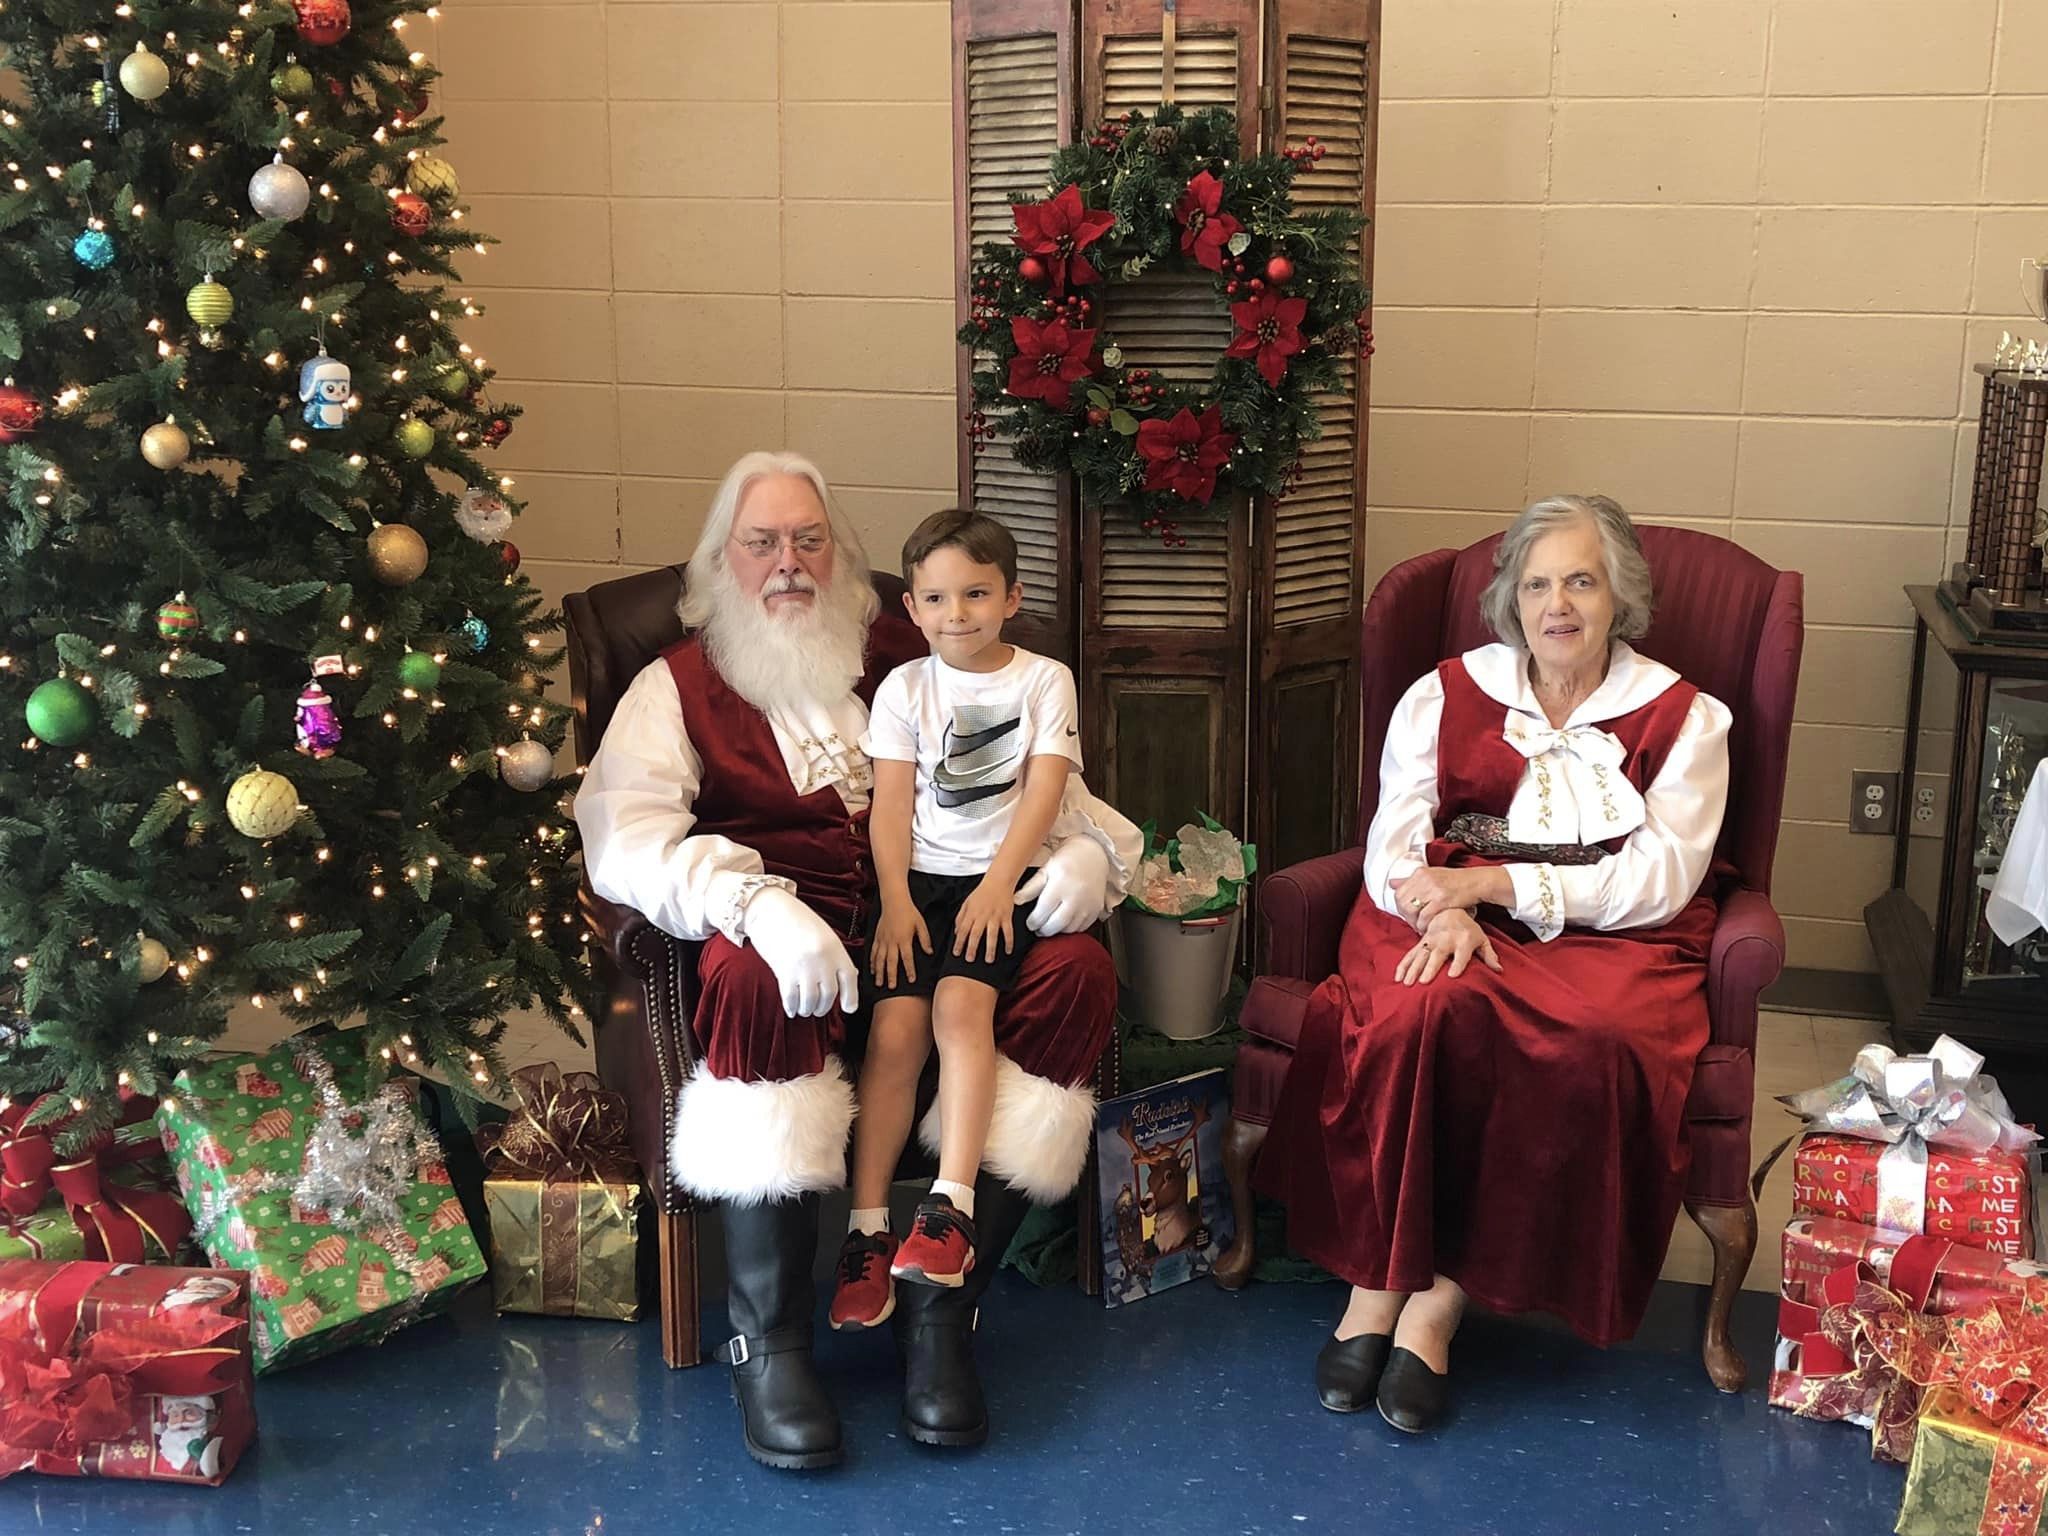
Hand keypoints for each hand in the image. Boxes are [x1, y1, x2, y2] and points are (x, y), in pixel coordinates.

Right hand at [741, 886, 860, 1017]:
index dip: (851, 997)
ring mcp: (804, 967)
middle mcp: (823, 960)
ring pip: (810, 1001)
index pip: (850, 979)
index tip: (848, 1008)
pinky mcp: (784, 972)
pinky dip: (792, 1007)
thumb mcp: (824, 934)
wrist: (770, 909)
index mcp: (836, 949)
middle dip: (823, 1007)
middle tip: (818, 1009)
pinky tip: (791, 1009)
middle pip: (829, 995)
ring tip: (805, 1010)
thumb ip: (833, 955)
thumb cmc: (797, 920)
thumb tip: (842, 978)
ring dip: (808, 1009)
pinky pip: (791, 998)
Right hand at [871, 897, 932, 988]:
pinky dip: (872, 962)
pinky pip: (873, 952)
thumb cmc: (909, 912)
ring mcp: (883, 940)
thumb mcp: (921, 925)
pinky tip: (872, 970)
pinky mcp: (877, 937)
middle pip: (891, 962)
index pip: (907, 958)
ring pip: (880, 959)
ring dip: (879, 972)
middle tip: (891, 988)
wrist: (894, 901)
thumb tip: (929, 952)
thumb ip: (925, 940)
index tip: (911, 980)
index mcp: (904, 939)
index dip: (910, 970)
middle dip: (891, 976)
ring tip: (879, 983)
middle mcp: (892, 942)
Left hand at [953, 875, 1018, 962]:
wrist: (998, 882)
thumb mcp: (967, 903)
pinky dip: (1009, 942)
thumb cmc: (982, 893)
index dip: (959, 942)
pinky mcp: (1006, 916)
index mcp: (972, 913)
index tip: (956, 953)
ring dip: (990, 948)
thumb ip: (960, 918)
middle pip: (976, 934)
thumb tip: (957, 932)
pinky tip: (1008, 951)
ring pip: (992, 935)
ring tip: (989, 960)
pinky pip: (1008, 931)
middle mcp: (983, 916)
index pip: (963, 930)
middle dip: (972, 948)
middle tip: (970, 959)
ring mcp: (995, 916)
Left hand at [1018, 837, 1111, 935]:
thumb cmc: (1066, 860)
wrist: (1092, 854)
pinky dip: (1072, 928)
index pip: (1042, 912)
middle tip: (1038, 929)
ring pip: (1069, 929)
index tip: (1030, 923)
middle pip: (1056, 924)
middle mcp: (1075, 897)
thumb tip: (1016, 900)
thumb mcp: (1045, 870)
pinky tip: (1065, 922)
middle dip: (1044, 930)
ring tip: (1050, 925)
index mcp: (1059, 885)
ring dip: (1058, 930)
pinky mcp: (1097, 909)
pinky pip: (1082, 927)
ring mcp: (1088, 904)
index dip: (1033, 922)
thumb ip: (1030, 887)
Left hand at [1392, 867, 1492, 929]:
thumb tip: (1392, 883)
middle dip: (1406, 916)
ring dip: (1414, 923)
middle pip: (1402, 902)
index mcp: (1420, 872)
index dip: (1400, 907)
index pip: (1398, 892)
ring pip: (1411, 911)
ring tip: (1421, 927)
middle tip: (1414, 923)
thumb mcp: (1432, 874)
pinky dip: (1424, 926)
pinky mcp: (1442, 900)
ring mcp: (1433, 889)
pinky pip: (1424, 917)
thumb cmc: (1456, 881)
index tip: (1408, 914)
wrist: (1477, 882)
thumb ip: (1412, 880)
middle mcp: (1424, 879)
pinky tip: (1429, 928)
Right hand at [1393, 909, 1502, 986]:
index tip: (1453, 975)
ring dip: (1413, 969)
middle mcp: (1445, 941)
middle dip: (1430, 968)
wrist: (1450, 909)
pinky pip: (1410, 954)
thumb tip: (1499, 970)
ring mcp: (1431, 941)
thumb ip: (1489, 955)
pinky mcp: (1421, 943)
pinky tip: (1398, 978)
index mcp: (1463, 941)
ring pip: (1421, 956)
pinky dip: (1403, 966)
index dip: (1458, 963)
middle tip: (1423, 981)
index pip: (1461, 954)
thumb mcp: (1481, 939)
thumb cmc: (1468, 929)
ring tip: (1408, 983)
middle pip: (1437, 956)